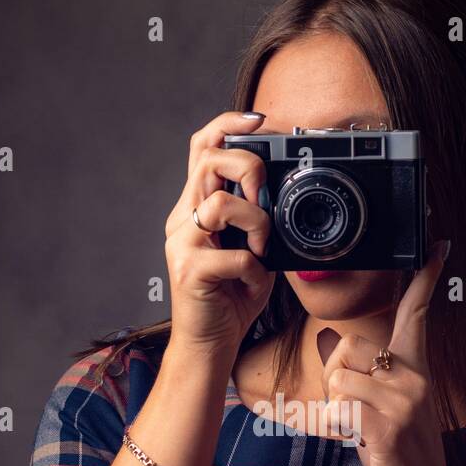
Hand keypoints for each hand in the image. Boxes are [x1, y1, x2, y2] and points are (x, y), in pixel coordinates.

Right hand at [163, 111, 274, 360]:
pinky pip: (234, 255)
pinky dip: (253, 269)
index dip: (228, 123)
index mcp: (195, 209)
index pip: (202, 148)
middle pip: (208, 159)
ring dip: (256, 223)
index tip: (259, 119)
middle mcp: (183, 220)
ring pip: (221, 203)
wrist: (208, 346)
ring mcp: (182, 244)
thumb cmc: (231, 299)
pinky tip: (251, 283)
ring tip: (261, 249)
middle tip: (263, 198)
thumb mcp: (251, 251)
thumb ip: (258, 222)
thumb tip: (283, 197)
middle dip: (248, 167)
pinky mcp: (189, 271)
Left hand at [319, 240, 455, 465]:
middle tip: (355, 412)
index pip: (418, 314)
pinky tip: (361, 443)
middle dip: (335, 377)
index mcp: (417, 370)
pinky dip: (339, 426)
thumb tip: (331, 349)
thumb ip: (367, 378)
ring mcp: (405, 400)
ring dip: (336, 407)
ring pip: (338, 377)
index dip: (425, 279)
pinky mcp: (388, 425)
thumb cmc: (397, 454)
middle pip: (348, 346)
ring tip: (361, 430)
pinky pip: (339, 406)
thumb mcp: (386, 409)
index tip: (439, 246)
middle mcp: (415, 377)